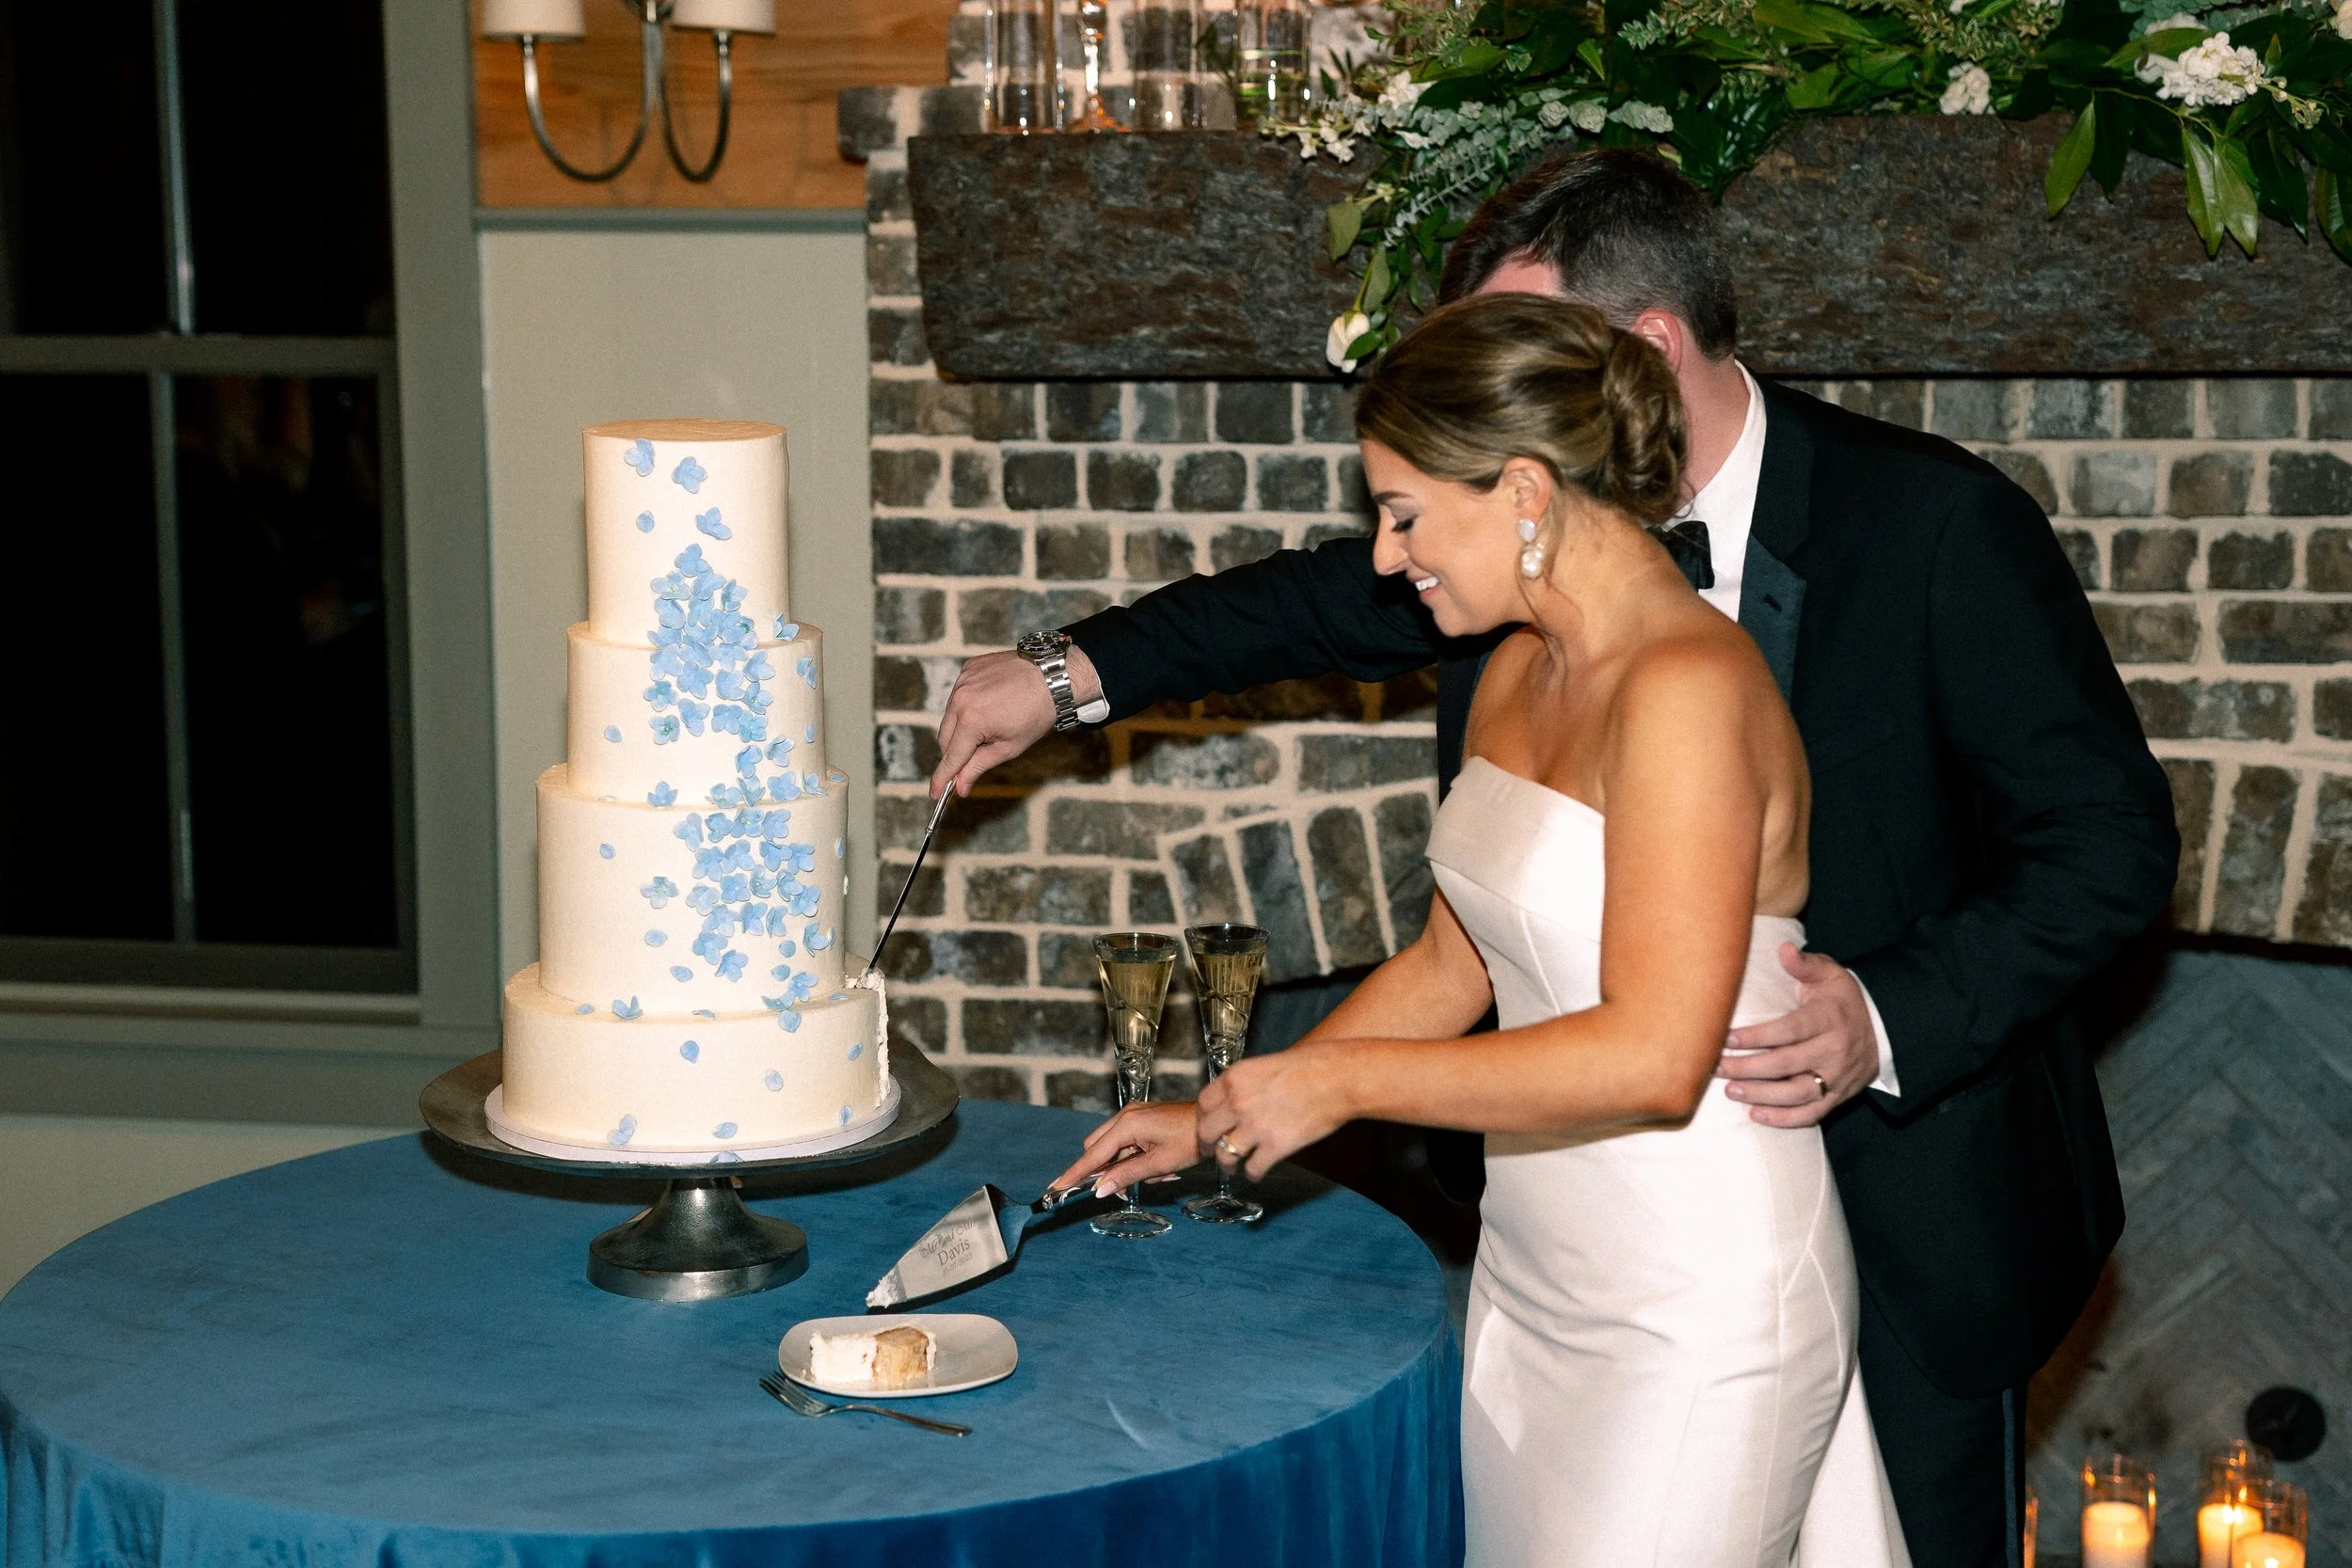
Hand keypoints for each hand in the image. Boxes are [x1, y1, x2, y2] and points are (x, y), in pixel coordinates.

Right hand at [929, 645, 1103, 799]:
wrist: (1052, 676)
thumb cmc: (1037, 712)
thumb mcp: (1009, 747)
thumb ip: (978, 766)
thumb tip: (960, 785)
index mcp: (971, 721)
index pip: (951, 757)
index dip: (942, 778)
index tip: (934, 793)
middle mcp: (961, 699)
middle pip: (945, 738)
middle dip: (955, 752)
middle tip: (974, 757)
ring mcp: (963, 681)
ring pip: (950, 716)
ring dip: (961, 728)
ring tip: (990, 725)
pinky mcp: (968, 669)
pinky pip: (958, 695)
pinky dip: (967, 705)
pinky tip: (988, 705)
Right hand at [1055, 1101, 1200, 1196]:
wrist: (1215, 1123)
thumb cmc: (1190, 1141)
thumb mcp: (1159, 1163)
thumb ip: (1126, 1175)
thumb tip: (1099, 1189)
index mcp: (1127, 1124)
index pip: (1092, 1154)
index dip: (1075, 1173)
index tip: (1056, 1187)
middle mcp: (1125, 1115)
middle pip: (1097, 1148)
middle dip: (1105, 1170)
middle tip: (1126, 1186)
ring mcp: (1134, 1115)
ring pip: (1112, 1147)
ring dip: (1124, 1165)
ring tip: (1156, 1173)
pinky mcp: (1142, 1119)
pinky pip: (1126, 1142)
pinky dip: (1134, 1157)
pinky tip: (1158, 1165)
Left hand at [1194, 1043, 1355, 1181]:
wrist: (1340, 1078)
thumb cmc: (1311, 1066)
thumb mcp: (1267, 1064)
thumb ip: (1246, 1083)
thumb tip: (1236, 1097)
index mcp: (1235, 1078)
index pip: (1202, 1104)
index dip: (1203, 1120)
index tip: (1208, 1127)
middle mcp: (1239, 1102)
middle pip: (1206, 1132)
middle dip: (1208, 1146)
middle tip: (1213, 1151)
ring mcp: (1256, 1126)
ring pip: (1225, 1155)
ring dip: (1227, 1164)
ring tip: (1234, 1167)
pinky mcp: (1276, 1146)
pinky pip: (1253, 1168)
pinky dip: (1252, 1174)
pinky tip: (1257, 1172)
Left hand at [1716, 943, 1879, 1127]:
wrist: (1885, 1030)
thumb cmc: (1844, 1000)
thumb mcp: (1830, 974)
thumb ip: (1804, 964)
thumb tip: (1783, 949)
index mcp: (1828, 1019)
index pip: (1789, 1030)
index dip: (1757, 1036)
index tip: (1727, 1039)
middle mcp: (1834, 1051)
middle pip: (1786, 1064)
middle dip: (1747, 1068)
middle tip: (1717, 1067)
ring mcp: (1837, 1078)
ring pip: (1797, 1093)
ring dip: (1761, 1095)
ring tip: (1730, 1091)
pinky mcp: (1839, 1097)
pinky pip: (1811, 1114)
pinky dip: (1784, 1119)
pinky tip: (1756, 1115)